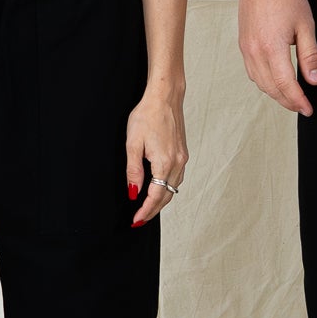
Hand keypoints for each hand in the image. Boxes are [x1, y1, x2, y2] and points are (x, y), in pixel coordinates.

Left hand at [126, 85, 187, 226]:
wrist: (165, 97)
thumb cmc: (147, 115)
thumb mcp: (133, 144)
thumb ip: (133, 171)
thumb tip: (134, 192)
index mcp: (164, 163)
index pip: (155, 196)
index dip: (146, 211)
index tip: (136, 220)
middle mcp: (177, 163)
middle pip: (167, 196)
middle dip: (153, 210)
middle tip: (140, 219)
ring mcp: (182, 158)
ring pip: (173, 188)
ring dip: (161, 200)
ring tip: (148, 208)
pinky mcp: (183, 153)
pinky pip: (177, 178)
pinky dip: (167, 188)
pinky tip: (159, 188)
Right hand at [237, 0, 316, 115]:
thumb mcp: (305, 24)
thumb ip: (310, 55)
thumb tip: (314, 81)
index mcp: (272, 48)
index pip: (286, 85)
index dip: (298, 101)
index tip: (309, 110)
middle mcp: (255, 51)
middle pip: (271, 89)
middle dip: (288, 101)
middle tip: (303, 106)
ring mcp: (245, 49)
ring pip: (260, 83)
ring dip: (276, 94)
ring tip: (292, 97)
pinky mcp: (242, 44)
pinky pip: (252, 72)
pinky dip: (265, 82)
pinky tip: (276, 81)